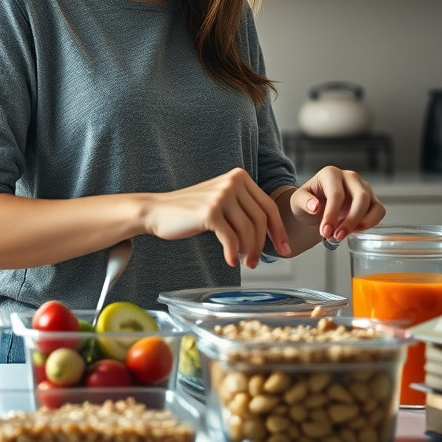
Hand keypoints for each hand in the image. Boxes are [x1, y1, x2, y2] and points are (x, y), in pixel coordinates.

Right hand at [142, 168, 286, 269]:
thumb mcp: (221, 202)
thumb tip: (271, 232)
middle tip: (258, 262)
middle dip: (263, 245)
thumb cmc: (189, 212)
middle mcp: (232, 182)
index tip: (285, 249)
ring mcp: (221, 195)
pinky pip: (231, 238)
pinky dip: (232, 253)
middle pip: (261, 219)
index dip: (279, 230)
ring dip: (249, 251)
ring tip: (245, 263)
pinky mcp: (210, 212)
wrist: (157, 211)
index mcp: (239, 177)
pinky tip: (230, 261)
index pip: (268, 206)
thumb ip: (243, 208)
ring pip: (248, 230)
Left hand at [287, 166, 385, 243]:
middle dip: (350, 221)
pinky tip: (354, 230)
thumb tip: (315, 206)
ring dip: (361, 224)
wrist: (315, 208)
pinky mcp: (372, 199)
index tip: (325, 232)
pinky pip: (379, 211)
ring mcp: (363, 187)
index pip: (337, 194)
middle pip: (361, 197)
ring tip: (344, 234)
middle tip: (337, 236)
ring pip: (373, 205)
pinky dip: (370, 223)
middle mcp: (350, 177)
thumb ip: (303, 202)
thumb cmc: (307, 202)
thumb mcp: (297, 202)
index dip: (332, 215)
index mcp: (330, 174)